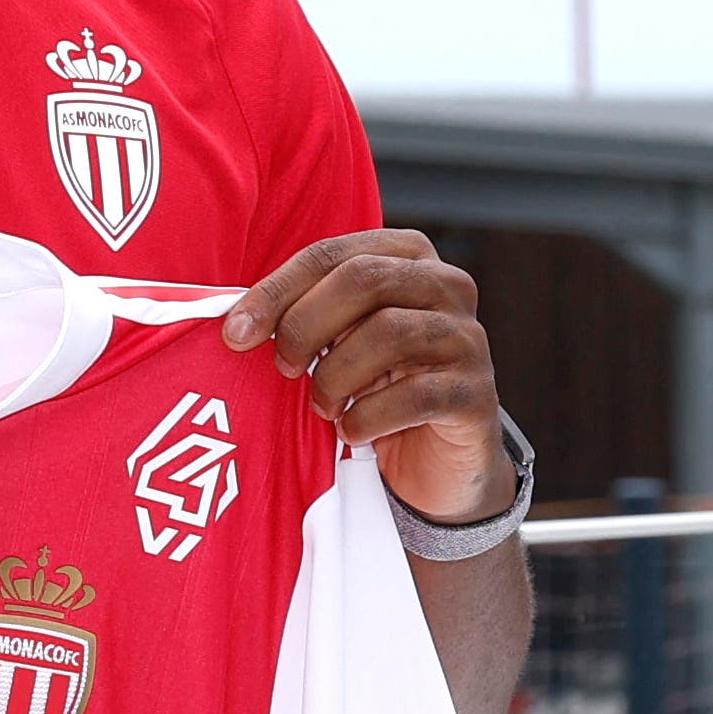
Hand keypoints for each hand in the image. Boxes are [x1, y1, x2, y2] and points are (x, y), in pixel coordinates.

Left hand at [222, 230, 512, 524]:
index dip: (276, 290)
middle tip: (283, 366)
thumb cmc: (374, 384)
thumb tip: (235, 320)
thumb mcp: (337, 338)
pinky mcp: (477, 394)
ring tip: (321, 403)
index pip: (330, 254)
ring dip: (336, 374)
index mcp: (406, 255)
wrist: (435, 459)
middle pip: (363, 279)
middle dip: (305, 325)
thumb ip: (301, 313)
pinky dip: (367, 417)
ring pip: (389, 332)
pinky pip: (415, 395)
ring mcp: (468, 338)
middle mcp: (446, 284)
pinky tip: (350, 430)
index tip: (236, 332)